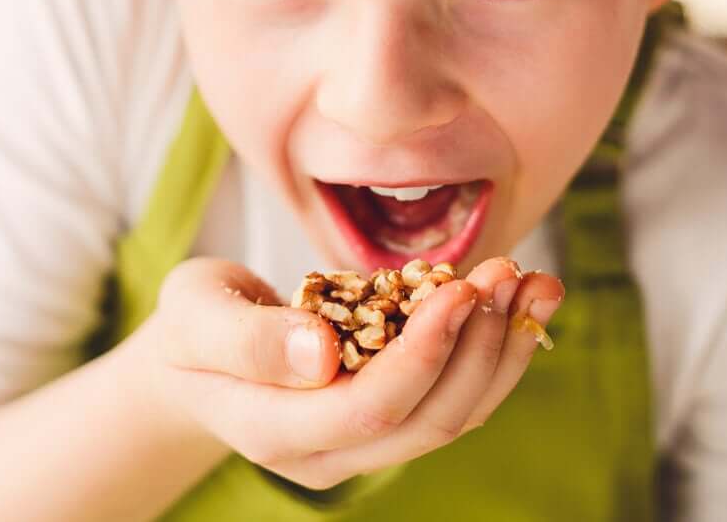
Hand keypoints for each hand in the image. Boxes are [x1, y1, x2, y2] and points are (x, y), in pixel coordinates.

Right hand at [135, 256, 562, 490]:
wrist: (198, 358)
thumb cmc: (192, 325)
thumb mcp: (194, 311)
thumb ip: (247, 336)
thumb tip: (321, 351)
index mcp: (273, 429)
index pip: (368, 408)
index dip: (423, 353)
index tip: (457, 288)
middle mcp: (327, 455)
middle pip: (427, 421)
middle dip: (478, 345)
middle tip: (508, 271)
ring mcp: (361, 448)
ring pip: (453, 417)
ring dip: (501, 350)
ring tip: (534, 282)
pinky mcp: (389, 424)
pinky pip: (455, 401)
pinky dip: (494, 353)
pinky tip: (517, 302)